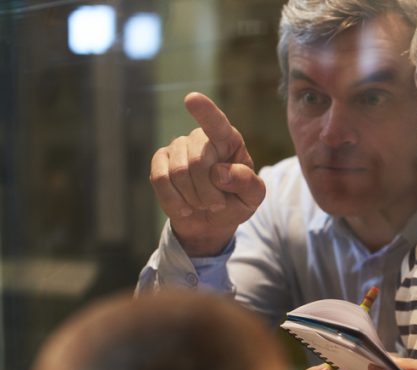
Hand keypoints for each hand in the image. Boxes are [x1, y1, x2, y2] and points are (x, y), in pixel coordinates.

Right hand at [149, 92, 264, 255]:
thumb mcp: (252, 197)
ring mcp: (178, 147)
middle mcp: (201, 137)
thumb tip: (221, 173)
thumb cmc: (235, 202)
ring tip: (202, 204)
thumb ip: (246, 183)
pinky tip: (185, 207)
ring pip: (178, 173)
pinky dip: (174, 200)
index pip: (217, 123)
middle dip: (208, 192)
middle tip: (217, 204)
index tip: (192, 98)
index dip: (205, 111)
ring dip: (193, 198)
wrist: (211, 219)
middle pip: (198, 161)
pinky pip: (160, 180)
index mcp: (229, 140)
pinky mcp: (160, 161)